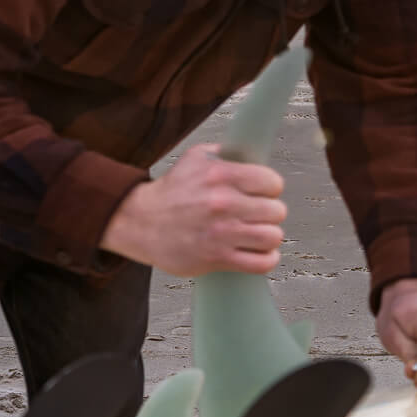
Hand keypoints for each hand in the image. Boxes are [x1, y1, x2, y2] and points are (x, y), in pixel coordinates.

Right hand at [99, 143, 286, 275]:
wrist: (139, 222)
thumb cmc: (170, 192)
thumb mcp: (195, 158)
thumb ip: (225, 153)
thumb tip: (252, 153)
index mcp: (222, 175)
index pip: (273, 183)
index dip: (270, 189)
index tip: (263, 194)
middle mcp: (224, 203)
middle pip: (276, 211)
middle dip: (269, 213)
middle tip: (258, 215)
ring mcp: (221, 233)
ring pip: (272, 237)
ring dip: (268, 236)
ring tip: (259, 234)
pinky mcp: (217, 258)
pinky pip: (261, 263)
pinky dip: (266, 259)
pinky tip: (259, 253)